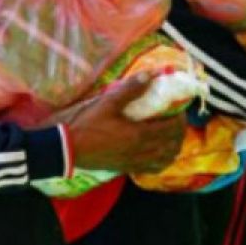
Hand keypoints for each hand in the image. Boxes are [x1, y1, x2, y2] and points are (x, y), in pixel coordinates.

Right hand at [56, 74, 186, 173]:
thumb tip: (150, 75)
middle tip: (177, 123)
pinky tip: (156, 155)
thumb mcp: (107, 103)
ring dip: (172, 150)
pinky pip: (150, 169)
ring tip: (171, 139)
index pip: (170, 129)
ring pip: (163, 161)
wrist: (66, 148)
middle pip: (171, 146)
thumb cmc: (85, 124)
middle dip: (178, 135)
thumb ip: (130, 89)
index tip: (179, 109)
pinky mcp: (124, 168)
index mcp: (139, 134)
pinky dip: (159, 162)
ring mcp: (133, 162)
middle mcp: (140, 152)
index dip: (179, 119)